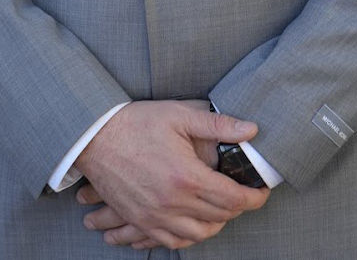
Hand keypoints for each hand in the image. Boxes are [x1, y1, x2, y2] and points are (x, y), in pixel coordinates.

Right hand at [74, 100, 269, 249]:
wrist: (94, 137)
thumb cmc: (136, 123)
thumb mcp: (179, 115)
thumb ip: (217, 125)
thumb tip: (251, 130)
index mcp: (187, 178)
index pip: (233, 199)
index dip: (254, 197)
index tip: (262, 191)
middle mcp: (173, 204)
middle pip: (219, 217)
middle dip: (238, 208)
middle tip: (244, 193)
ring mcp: (155, 216)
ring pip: (198, 234)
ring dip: (216, 224)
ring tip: (222, 209)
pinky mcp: (140, 220)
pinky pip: (170, 241)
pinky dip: (188, 237)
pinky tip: (194, 226)